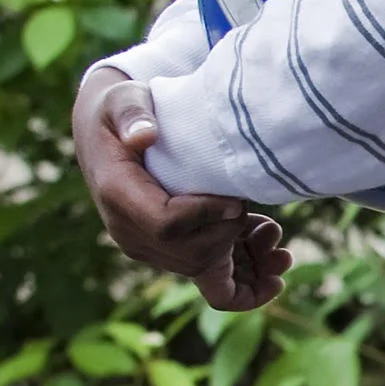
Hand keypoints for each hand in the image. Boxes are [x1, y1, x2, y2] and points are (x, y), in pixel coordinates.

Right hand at [72, 63, 289, 311]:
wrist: (108, 137)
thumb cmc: (120, 113)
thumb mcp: (123, 101)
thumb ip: (132, 113)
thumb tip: (144, 135)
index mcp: (120, 197)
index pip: (167, 225)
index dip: (208, 217)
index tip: (238, 201)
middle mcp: (131, 233)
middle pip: (192, 256)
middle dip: (235, 240)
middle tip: (271, 223)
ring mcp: (149, 248)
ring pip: (204, 272)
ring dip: (248, 262)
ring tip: (277, 236)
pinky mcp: (169, 253)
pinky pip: (209, 284)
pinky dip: (245, 280)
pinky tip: (275, 266)